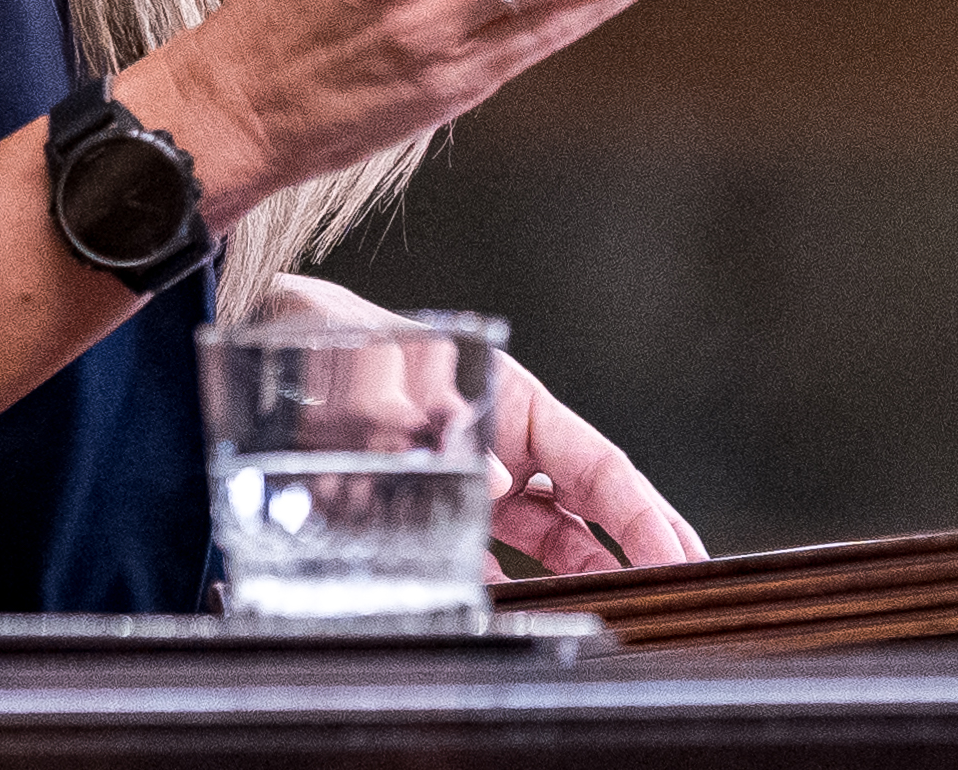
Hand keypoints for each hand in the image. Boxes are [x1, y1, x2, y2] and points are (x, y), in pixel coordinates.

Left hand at [266, 275, 706, 574]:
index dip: (644, 514)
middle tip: (681, 593)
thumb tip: (492, 481)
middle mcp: (503, 446)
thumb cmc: (337, 338)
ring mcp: (473, 482)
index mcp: (515, 403)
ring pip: (545, 539)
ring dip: (580, 578)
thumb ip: (422, 412)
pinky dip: (503, 590)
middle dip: (638, 548)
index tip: (680, 554)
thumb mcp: (375, 359)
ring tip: (618, 614)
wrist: (275, 347)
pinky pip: (481, 559)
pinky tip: (520, 618)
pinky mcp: (431, 512)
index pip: (599, 465)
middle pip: (589, 506)